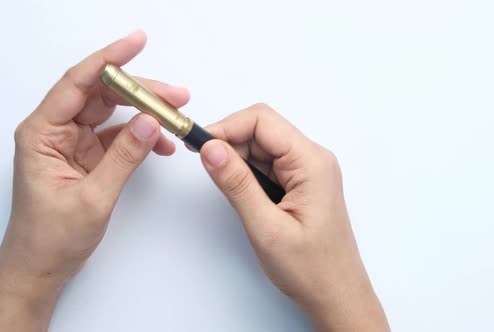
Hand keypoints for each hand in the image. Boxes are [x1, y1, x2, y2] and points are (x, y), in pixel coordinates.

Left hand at [0, 31, 189, 330]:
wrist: (40, 269)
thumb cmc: (50, 238)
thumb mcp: (92, 198)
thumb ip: (123, 157)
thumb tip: (149, 121)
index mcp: (42, 132)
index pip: (78, 83)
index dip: (110, 60)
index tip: (137, 42)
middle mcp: (55, 131)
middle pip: (100, 95)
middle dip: (139, 91)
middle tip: (176, 95)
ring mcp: (72, 143)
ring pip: (111, 114)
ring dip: (143, 113)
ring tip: (176, 116)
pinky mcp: (86, 157)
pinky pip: (116, 137)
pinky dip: (140, 138)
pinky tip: (161, 143)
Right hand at [200, 104, 389, 331]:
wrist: (336, 295)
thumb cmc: (311, 269)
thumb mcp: (266, 227)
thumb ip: (237, 184)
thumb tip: (210, 148)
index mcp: (311, 163)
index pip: (262, 121)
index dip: (227, 127)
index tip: (199, 146)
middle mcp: (312, 159)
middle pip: (261, 130)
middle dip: (229, 142)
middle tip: (205, 166)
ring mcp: (307, 171)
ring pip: (261, 146)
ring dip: (237, 159)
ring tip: (226, 189)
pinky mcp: (300, 183)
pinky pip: (267, 164)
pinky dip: (247, 172)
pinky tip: (241, 194)